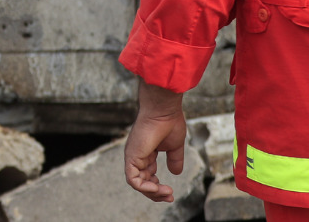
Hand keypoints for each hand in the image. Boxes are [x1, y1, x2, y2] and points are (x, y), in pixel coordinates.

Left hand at [123, 81, 186, 202]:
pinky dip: (144, 187)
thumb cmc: (169, 122)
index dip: (158, 187)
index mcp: (145, 153)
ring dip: (152, 192)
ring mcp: (133, 156)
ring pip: (137, 183)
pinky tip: (157, 189)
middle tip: (170, 196)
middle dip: (156, 193)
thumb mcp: (174, 146)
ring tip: (167, 193)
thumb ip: (174, 159)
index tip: (171, 192)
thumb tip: (176, 173)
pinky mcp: (132, 156)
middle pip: (142, 182)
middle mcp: (137, 156)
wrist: (163, 110)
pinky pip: (133, 179)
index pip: (147, 175)